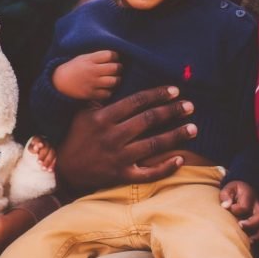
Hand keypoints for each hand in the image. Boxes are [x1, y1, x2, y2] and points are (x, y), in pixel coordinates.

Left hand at [27, 136, 55, 170]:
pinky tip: (49, 170)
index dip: (39, 143)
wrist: (36, 160)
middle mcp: (46, 142)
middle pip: (47, 147)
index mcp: (38, 139)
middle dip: (43, 155)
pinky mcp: (56, 155)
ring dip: (48, 161)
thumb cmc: (31, 154)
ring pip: (52, 153)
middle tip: (38, 162)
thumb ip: (32, 149)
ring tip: (43, 168)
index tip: (40, 146)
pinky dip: (52, 165)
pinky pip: (56, 159)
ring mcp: (52, 148)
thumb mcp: (29, 151)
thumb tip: (36, 148)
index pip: (38, 140)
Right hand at [53, 51, 121, 100]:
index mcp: (89, 59)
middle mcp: (91, 70)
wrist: (60, 82)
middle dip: (119, 68)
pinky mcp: (90, 94)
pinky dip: (109, 91)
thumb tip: (116, 57)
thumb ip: (98, 57)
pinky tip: (106, 88)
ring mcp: (91, 83)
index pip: (110, 54)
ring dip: (117, 80)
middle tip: (117, 69)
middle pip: (114, 68)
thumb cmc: (75, 68)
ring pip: (114, 81)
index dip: (115, 56)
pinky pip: (107, 94)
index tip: (114, 58)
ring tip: (114, 79)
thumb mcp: (84, 58)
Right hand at [55, 86, 196, 194]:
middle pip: (148, 120)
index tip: (174, 91)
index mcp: (103, 118)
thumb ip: (101, 100)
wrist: (65, 170)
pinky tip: (180, 159)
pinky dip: (166, 167)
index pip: (136, 102)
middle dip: (172, 111)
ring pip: (153, 144)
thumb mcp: (83, 114)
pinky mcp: (122, 175)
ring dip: (176, 135)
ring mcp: (118, 157)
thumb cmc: (76, 138)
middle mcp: (112, 136)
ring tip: (193, 128)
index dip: (157, 95)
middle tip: (190, 106)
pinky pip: (148, 173)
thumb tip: (118, 82)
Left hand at [219, 181, 258, 243]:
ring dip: (258, 235)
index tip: (230, 210)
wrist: (241, 192)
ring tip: (248, 240)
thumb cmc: (233, 192)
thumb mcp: (228, 189)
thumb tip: (226, 206)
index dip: (236, 210)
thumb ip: (225, 196)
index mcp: (249, 194)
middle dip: (251, 224)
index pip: (244, 206)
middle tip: (240, 226)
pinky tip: (249, 241)